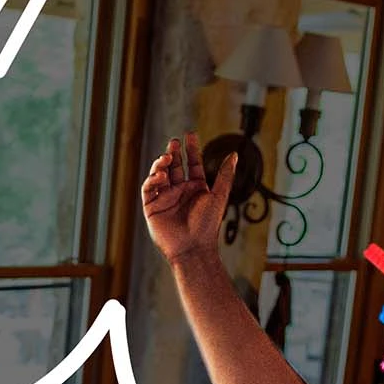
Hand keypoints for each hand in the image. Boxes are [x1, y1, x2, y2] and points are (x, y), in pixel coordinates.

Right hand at [140, 132, 234, 266]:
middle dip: (172, 153)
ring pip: (159, 175)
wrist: (193, 248)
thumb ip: (225, 175)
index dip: (191, 149)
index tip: (190, 135)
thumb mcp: (218, 196)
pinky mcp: (152, 208)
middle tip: (174, 142)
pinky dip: (152, 179)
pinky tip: (160, 175)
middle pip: (173, 166)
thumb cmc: (207, 226)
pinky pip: (148, 189)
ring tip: (166, 157)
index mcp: (195, 189)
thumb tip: (234, 154)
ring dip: (161, 164)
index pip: (192, 164)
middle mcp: (179, 192)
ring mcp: (165, 199)